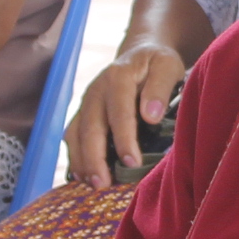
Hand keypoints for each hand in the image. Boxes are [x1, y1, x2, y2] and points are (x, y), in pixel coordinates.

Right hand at [66, 40, 188, 187]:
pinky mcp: (82, 113)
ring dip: (81, 161)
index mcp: (118, 77)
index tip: (132, 162)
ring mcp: (86, 103)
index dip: (124, 139)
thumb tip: (151, 115)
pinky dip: (75, 156)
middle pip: (90, 128)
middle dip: (95, 158)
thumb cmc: (156, 63)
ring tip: (93, 185)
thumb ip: (160, 87)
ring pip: (76, 134)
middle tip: (104, 184)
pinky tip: (84, 176)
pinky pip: (72, 136)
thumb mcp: (167, 66)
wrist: (140, 53)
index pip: (119, 112)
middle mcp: (96, 90)